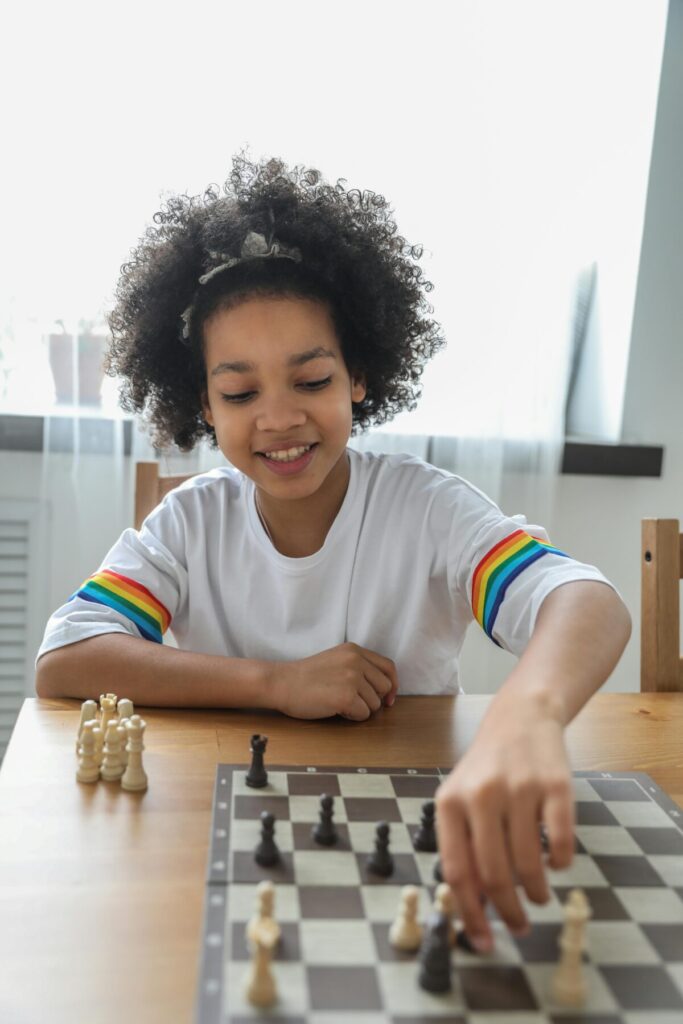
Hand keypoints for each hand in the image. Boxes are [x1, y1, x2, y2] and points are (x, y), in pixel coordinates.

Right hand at [271, 642, 397, 719]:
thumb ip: (358, 667)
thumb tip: (384, 690)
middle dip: (373, 699)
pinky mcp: (346, 696)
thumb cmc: (305, 676)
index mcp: (354, 650)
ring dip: (360, 709)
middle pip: (384, 687)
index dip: (392, 685)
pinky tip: (335, 709)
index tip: (389, 698)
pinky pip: (363, 714)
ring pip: (375, 704)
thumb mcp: (335, 660)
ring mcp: (352, 678)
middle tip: (353, 702)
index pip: (388, 667)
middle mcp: (356, 661)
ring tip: (338, 702)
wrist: (282, 683)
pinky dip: (352, 717)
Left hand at [434, 692, 574, 950]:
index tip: (483, 941)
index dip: (470, 913)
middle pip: (495, 874)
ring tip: (539, 897)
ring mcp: (520, 788)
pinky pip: (561, 843)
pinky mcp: (556, 785)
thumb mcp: (461, 799)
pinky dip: (561, 864)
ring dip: (537, 893)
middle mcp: (482, 794)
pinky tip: (557, 864)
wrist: (520, 717)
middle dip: (508, 912)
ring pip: (530, 864)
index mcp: (450, 802)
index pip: (457, 872)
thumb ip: (462, 845)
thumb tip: (472, 906)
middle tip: (518, 926)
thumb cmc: (487, 768)